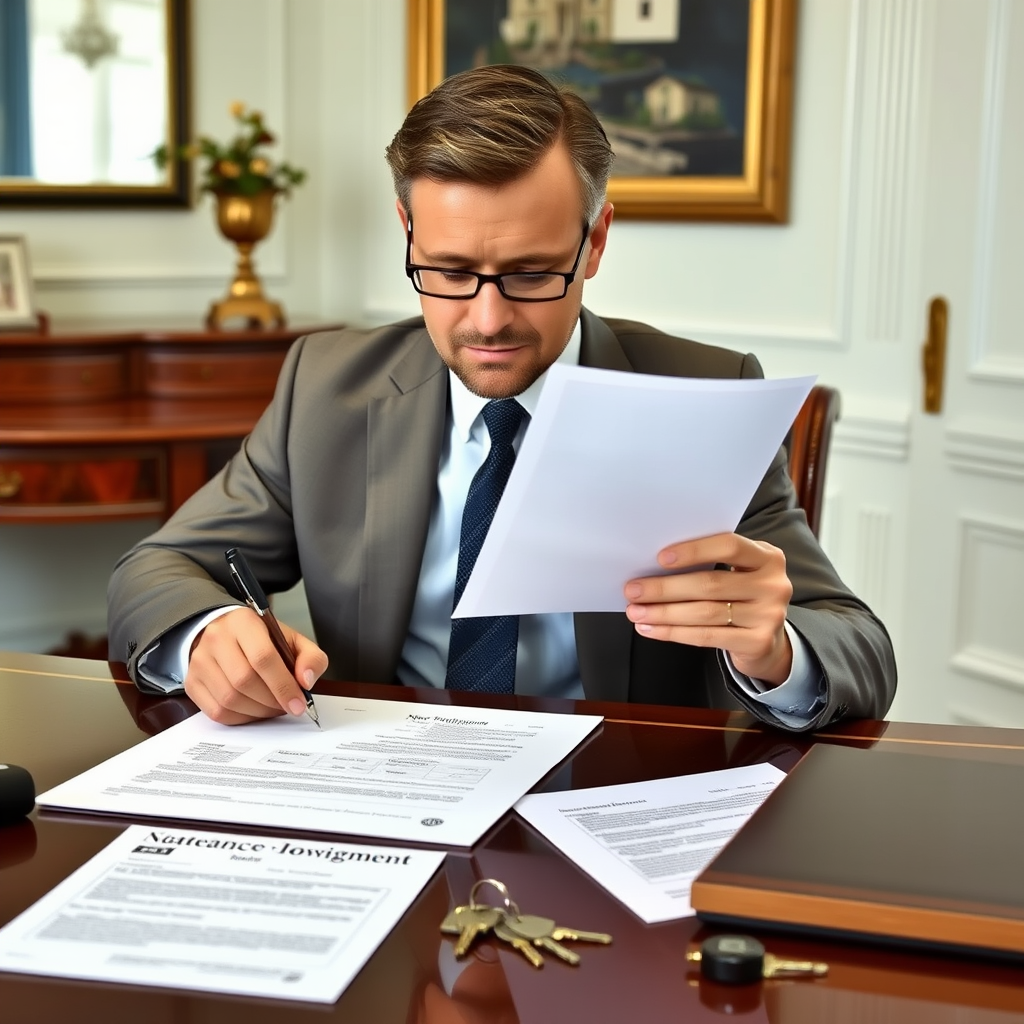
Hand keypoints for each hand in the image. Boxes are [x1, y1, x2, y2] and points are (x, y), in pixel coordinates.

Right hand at [184, 607, 327, 724]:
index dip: (283, 685)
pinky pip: (216, 712)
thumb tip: (306, 681)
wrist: (224, 633)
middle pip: (245, 681)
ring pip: (230, 699)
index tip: (299, 704)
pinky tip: (254, 710)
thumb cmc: (261, 639)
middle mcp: (217, 639)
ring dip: (258, 712)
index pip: (263, 657)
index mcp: (244, 622)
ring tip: (272, 707)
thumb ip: (310, 657)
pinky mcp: (192, 683)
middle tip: (287, 706)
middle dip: (272, 701)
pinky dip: (241, 718)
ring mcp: (200, 662)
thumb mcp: (291, 639)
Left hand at [624, 533, 793, 684]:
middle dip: (665, 587)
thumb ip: (709, 565)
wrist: (766, 640)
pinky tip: (651, 629)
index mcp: (767, 557)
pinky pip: (707, 636)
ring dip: (664, 612)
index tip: (659, 559)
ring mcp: (768, 615)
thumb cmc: (740, 597)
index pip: (729, 546)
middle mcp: (773, 584)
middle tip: (633, 590)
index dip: (694, 551)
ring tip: (636, 612)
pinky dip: (674, 633)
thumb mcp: (737, 573)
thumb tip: (653, 568)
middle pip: (710, 584)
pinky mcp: (757, 642)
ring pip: (705, 612)